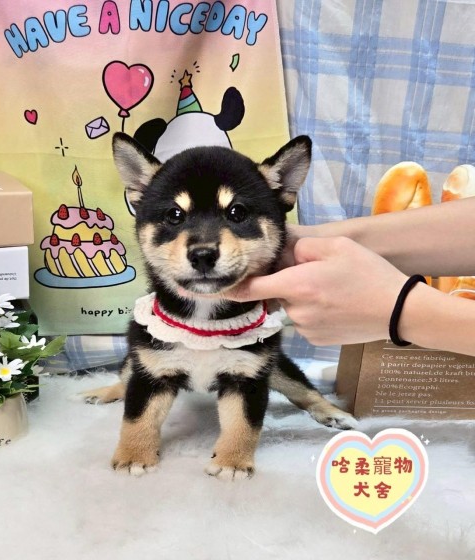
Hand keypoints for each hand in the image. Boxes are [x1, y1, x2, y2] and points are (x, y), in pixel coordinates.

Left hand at [226, 237, 409, 345]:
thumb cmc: (368, 274)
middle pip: (275, 295)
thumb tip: (282, 254)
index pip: (249, 289)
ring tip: (331, 291)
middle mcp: (294, 311)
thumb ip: (302, 248)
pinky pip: (304, 322)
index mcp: (296, 286)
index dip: (227, 289)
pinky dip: (311, 313)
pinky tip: (335, 306)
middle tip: (313, 275)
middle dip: (284, 284)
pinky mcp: (317, 341)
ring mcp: (305, 329)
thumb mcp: (336, 247)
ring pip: (291, 309)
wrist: (398, 311)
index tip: (209, 289)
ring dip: (300, 299)